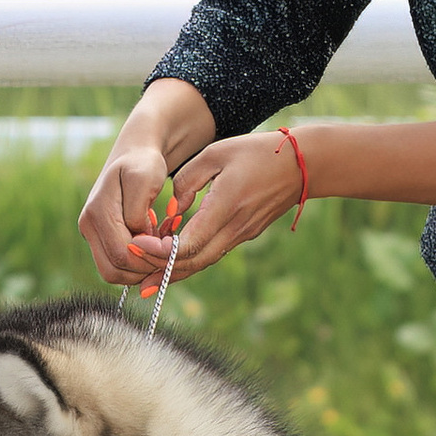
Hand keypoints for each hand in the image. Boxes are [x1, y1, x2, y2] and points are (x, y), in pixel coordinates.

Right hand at [78, 80, 218, 286]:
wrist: (134, 155)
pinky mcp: (97, 238)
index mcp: (97, 212)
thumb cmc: (143, 164)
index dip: (147, 258)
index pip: (121, 254)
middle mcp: (87, 225)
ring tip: (158, 248)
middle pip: (113, 270)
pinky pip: (114, 265)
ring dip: (138, 268)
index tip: (168, 246)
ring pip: (112, 272)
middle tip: (165, 254)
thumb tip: (137, 240)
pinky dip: (134, 264)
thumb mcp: (145, 179)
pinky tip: (150, 246)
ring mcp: (90, 233)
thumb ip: (137, 211)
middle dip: (142, 268)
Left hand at [136, 130, 304, 285]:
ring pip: (202, 263)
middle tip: (133, 274)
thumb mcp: (216, 153)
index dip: (160, 251)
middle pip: (193, 263)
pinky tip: (170, 267)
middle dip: (160, 270)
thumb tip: (171, 210)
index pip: (189, 243)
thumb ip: (186, 180)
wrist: (302, 165)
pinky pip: (211, 255)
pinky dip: (189, 263)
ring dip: (173, 274)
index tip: (136, 245)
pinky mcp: (243, 235)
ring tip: (146, 283)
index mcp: (226, 207)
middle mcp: (234, 228)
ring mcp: (241, 235)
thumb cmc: (257, 152)